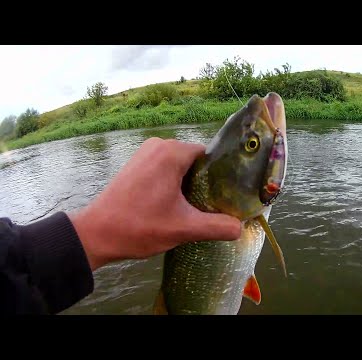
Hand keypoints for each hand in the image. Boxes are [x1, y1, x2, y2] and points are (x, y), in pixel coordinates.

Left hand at [68, 137, 241, 270]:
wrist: (96, 234)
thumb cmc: (140, 227)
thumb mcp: (184, 229)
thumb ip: (217, 227)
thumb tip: (241, 228)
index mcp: (172, 152)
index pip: (210, 156)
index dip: (221, 176)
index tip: (226, 196)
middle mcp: (159, 145)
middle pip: (196, 160)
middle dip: (205, 182)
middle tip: (213, 206)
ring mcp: (145, 153)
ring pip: (180, 165)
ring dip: (189, 184)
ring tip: (196, 207)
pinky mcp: (136, 163)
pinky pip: (165, 167)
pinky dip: (174, 182)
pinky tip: (175, 204)